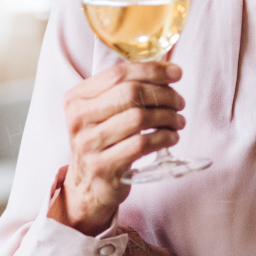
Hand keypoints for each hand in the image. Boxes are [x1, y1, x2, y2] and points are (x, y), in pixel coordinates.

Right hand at [52, 62, 185, 234]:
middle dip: (164, 94)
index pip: (118, 73)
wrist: (88, 185)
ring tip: (178, 121)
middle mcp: (78, 119)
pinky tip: (172, 137)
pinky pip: (142, 144)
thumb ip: (129, 88)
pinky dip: (164, 137)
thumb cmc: (105, 140)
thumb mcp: (105, 111)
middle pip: (131, 93)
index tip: (176, 74)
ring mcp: (88, 144)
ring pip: (139, 118)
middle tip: (179, 102)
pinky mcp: (102, 166)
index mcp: (76, 98)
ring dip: (168, 117)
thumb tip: (171, 70)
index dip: (153, 70)